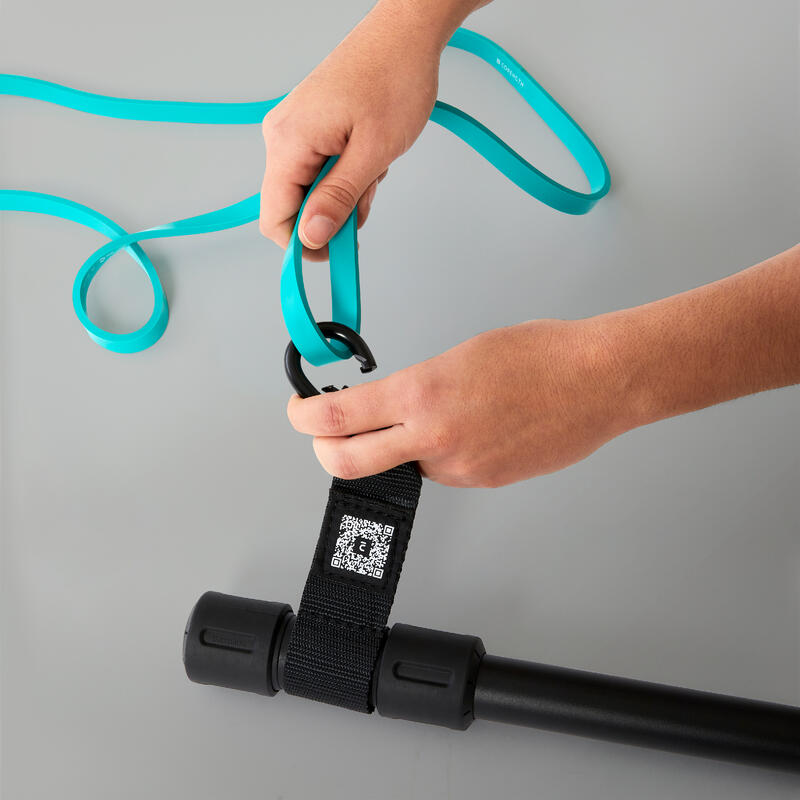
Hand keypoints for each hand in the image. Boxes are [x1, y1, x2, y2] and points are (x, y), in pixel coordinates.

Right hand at [259, 2, 444, 259]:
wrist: (404, 35)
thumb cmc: (393, 79)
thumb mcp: (372, 153)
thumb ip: (338, 199)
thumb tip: (311, 237)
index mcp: (288, 143)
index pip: (274, 218)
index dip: (303, 245)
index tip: (335, 253)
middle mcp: (281, 136)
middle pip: (293, 207)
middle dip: (333, 215)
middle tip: (368, 196)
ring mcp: (294, 131)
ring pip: (311, 191)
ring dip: (345, 194)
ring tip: (374, 166)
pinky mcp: (309, 128)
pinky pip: (320, 170)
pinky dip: (346, 175)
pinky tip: (368, 156)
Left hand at [287, 319, 629, 486]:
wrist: (600, 382)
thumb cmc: (543, 354)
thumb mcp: (462, 354)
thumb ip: (418, 386)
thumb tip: (393, 404)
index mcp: (424, 395)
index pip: (338, 417)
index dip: (305, 417)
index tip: (300, 410)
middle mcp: (435, 439)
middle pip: (347, 464)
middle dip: (325, 451)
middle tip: (325, 434)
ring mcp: (460, 468)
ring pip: (402, 468)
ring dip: (395, 449)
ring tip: (425, 417)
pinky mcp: (484, 482)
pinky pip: (442, 473)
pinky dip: (437, 455)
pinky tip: (466, 428)